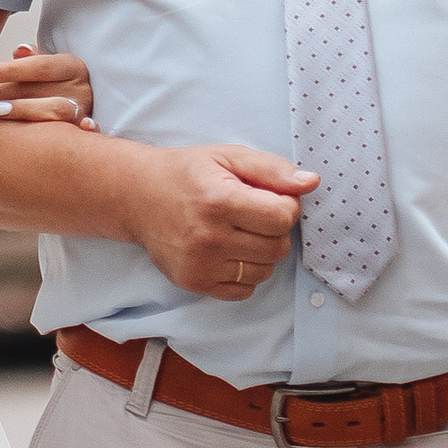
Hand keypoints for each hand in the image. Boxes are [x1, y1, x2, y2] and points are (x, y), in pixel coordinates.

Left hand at [0, 42, 101, 127]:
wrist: (80, 105)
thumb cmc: (51, 87)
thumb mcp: (45, 68)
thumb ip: (30, 60)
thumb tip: (19, 50)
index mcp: (71, 66)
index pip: (36, 66)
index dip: (6, 70)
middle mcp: (81, 88)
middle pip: (35, 89)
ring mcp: (84, 112)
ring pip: (55, 111)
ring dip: (22, 110)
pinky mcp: (84, 133)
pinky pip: (79, 135)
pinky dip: (74, 133)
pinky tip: (48, 135)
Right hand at [121, 143, 315, 300]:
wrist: (137, 197)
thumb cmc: (187, 173)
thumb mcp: (229, 156)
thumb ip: (272, 169)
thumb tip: (311, 182)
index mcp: (219, 200)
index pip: (282, 217)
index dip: (285, 206)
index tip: (269, 198)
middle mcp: (209, 237)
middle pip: (277, 248)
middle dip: (274, 230)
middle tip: (252, 215)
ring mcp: (200, 265)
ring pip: (264, 271)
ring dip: (261, 253)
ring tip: (238, 233)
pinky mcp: (194, 283)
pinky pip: (244, 290)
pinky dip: (244, 273)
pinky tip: (228, 252)